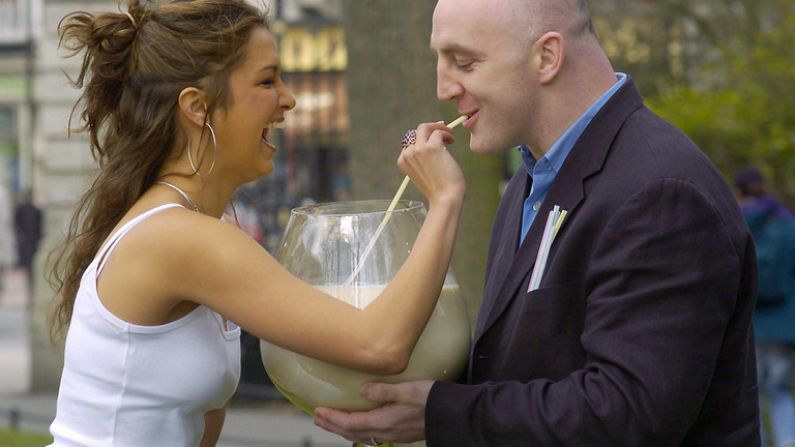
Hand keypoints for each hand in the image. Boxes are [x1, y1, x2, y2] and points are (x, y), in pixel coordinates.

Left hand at [314, 380, 433, 444]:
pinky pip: (371, 435)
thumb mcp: (406, 390)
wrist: (452, 415)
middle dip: (333, 426)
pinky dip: (358, 431)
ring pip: (361, 436)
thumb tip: (362, 391)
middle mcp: (385, 431)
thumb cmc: (431, 399)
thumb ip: (383, 391)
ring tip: (331, 423)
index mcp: (383, 421)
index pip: (350, 423)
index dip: (332, 418)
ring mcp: (393, 435)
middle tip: (317, 419)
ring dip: (343, 430)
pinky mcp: (400, 433)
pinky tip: (359, 426)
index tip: (317, 411)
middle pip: (352, 432)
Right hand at [399, 122, 464, 205]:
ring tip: (449, 135)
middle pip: (416, 131)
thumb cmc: (438, 189)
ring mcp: (419, 149)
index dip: (423, 138)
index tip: (433, 137)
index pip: (411, 142)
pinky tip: (452, 141)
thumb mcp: (422, 173)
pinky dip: (446, 134)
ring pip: (425, 128)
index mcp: (403, 160)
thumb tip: (432, 140)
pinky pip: (438, 132)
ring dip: (439, 128)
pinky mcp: (432, 147)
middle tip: (442, 128)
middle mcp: (408, 153)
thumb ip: (422, 159)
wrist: (445, 198)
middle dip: (430, 128)